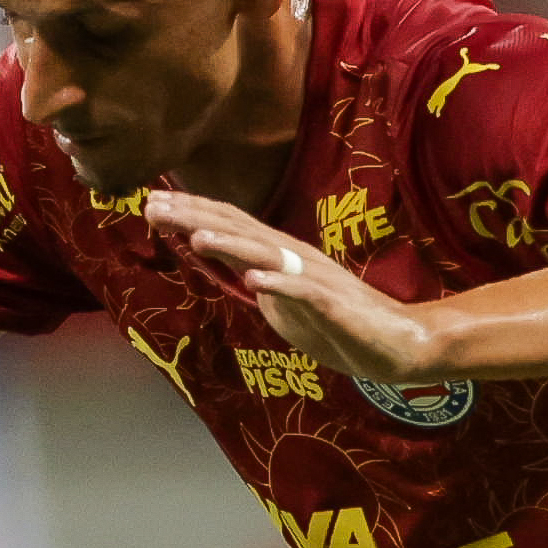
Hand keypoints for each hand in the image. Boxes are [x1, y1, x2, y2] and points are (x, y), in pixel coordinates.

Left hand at [143, 190, 444, 388]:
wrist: (397, 344)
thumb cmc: (340, 325)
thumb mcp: (285, 304)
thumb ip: (258, 283)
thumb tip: (231, 269)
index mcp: (279, 257)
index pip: (230, 227)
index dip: (191, 214)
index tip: (150, 204)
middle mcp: (294, 258)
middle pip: (241, 231)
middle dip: (196, 217)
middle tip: (153, 205)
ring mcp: (315, 281)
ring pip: (267, 255)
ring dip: (231, 244)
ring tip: (195, 235)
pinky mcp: (335, 306)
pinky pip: (304, 294)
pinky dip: (279, 285)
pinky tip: (253, 280)